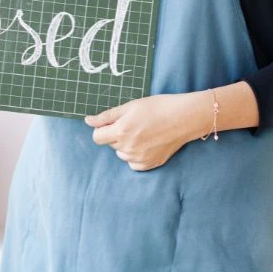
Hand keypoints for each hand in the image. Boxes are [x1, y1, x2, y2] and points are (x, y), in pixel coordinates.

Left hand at [84, 91, 209, 171]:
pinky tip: (148, 143)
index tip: (112, 123)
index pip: (97, 137)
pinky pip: (133, 163)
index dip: (102, 129)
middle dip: (116, 135)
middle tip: (133, 124)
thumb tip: (88, 121)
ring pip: (122, 154)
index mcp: (121, 132)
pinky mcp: (150, 165)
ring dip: (126, 145)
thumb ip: (106, 116)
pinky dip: (136, 155)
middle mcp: (128, 148)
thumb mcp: (129, 106)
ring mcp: (139, 158)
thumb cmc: (157, 107)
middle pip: (110, 144)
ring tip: (143, 133)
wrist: (184, 118)